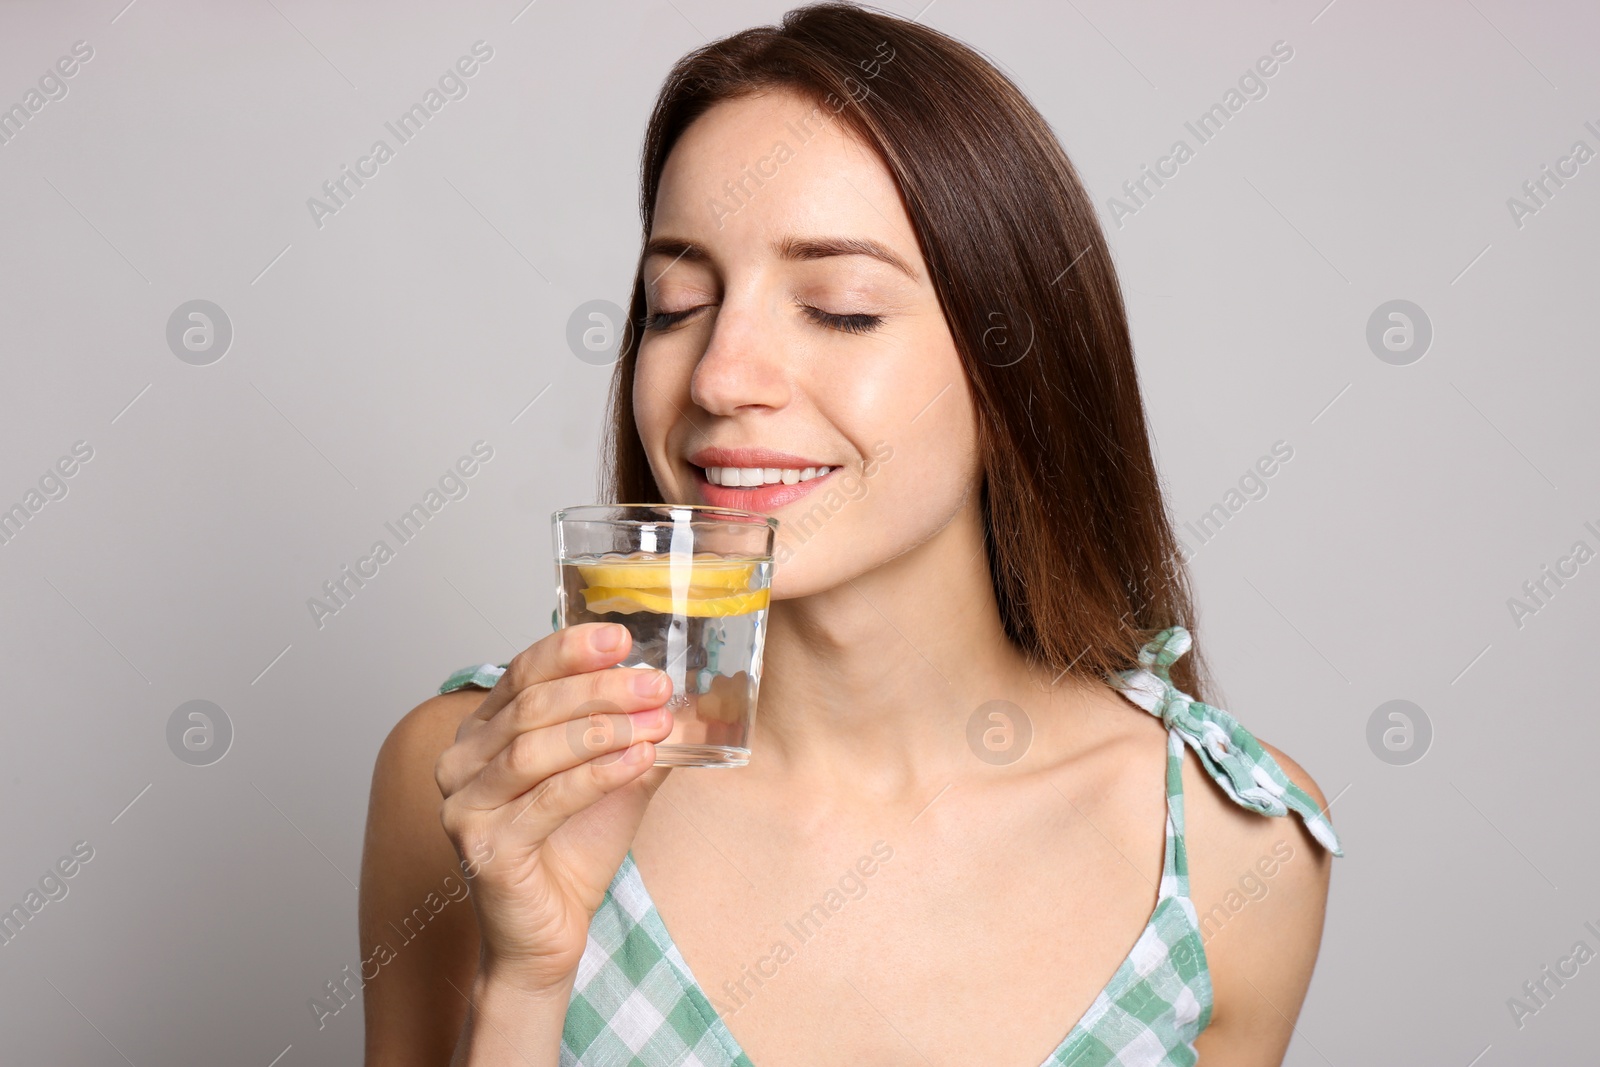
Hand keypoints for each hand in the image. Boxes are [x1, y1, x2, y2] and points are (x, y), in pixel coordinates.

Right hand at [435, 622, 674, 993]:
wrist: (547, 936)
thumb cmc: (571, 854)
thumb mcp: (615, 780)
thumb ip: (640, 737)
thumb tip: (691, 702)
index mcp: (483, 734)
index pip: (523, 673)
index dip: (571, 650)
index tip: (623, 638)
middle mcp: (461, 763)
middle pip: (533, 707)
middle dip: (601, 689)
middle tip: (656, 684)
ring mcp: (465, 806)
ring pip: (535, 748)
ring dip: (604, 729)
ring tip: (656, 723)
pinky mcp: (483, 848)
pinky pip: (548, 798)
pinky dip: (598, 774)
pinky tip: (639, 760)